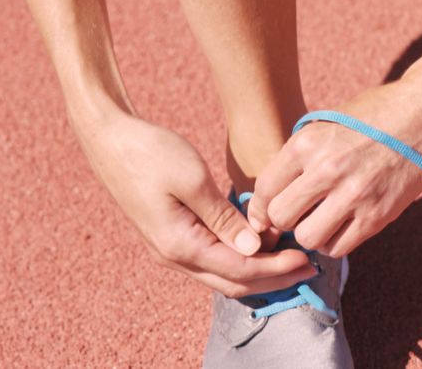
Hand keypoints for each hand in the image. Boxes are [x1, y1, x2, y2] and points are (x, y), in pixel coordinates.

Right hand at [76, 112, 315, 296]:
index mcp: (181, 245)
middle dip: (275, 278)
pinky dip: (242, 257)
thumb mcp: (193, 179)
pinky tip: (263, 243)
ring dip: (259, 269)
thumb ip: (224, 218)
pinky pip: (213, 259)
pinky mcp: (173, 236)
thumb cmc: (151, 152)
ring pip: (223, 274)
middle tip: (310, 267)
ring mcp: (171, 248)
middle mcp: (175, 256)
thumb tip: (256, 247)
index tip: (308, 260)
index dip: (277, 269)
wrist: (110, 139)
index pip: (241, 270)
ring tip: (293, 257)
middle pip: (234, 281)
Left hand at [246, 79, 421, 256]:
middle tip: (298, 215)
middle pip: (281, 218)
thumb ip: (301, 154)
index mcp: (307, 143)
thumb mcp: (328, 123)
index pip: (265, 189)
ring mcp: (354, 195)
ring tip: (322, 220)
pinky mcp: (377, 215)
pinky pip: (339, 248)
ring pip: (307, 238)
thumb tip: (274, 191)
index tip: (268, 212)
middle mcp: (327, 170)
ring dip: (310, 234)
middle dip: (285, 221)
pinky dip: (335, 241)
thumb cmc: (375, 116)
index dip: (262, 206)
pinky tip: (343, 225)